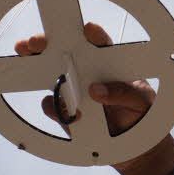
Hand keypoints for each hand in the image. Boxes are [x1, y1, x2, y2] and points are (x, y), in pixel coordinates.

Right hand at [14, 21, 155, 134]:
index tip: (86, 30)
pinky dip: (52, 106)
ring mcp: (75, 92)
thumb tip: (96, 90)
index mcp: (110, 63)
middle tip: (35, 42)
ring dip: (39, 68)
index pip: (100, 43)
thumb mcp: (143, 100)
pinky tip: (58, 106)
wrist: (135, 144)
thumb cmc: (142, 112)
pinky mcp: (66, 113)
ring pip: (52, 77)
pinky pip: (53, 107)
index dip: (92, 35)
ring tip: (31, 60)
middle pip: (65, 54)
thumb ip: (124, 93)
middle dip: (48, 44)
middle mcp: (88, 74)